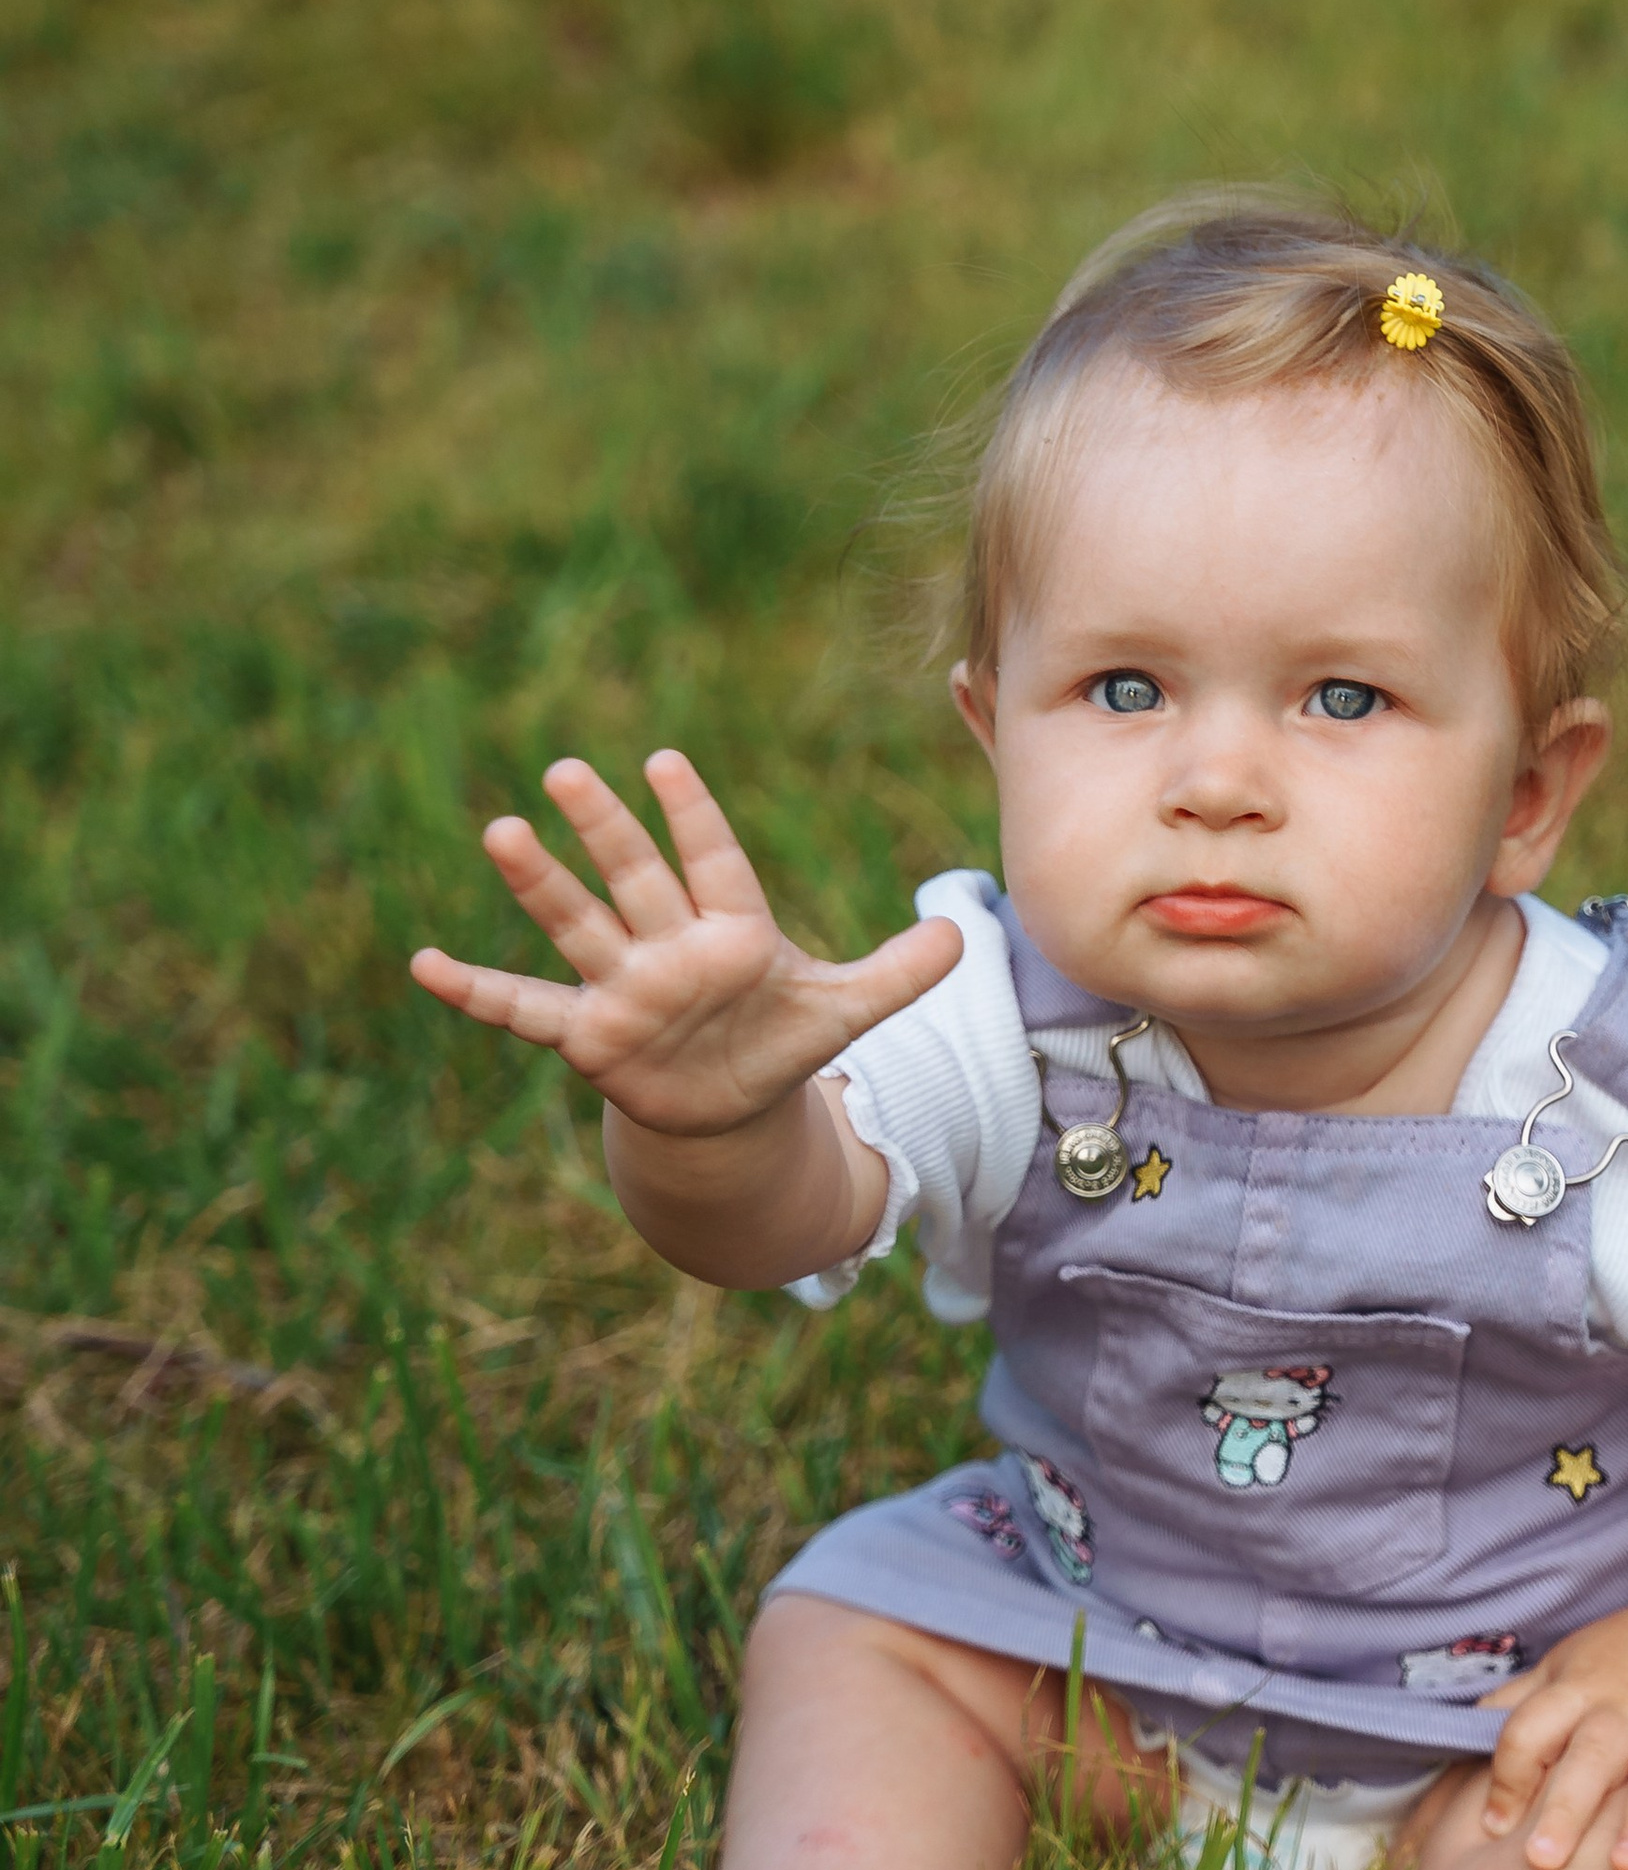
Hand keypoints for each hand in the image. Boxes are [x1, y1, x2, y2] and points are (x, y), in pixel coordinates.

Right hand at [410, 750, 959, 1138]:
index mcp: (730, 928)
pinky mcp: (589, 1036)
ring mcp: (622, 987)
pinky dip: (476, 991)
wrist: (730, 1107)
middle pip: (634, 877)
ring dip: (539, 885)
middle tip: (571, 770)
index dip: (691, 817)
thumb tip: (961, 932)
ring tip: (500, 832)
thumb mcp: (847, 1012)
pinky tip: (424, 964)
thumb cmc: (780, 1042)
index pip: (711, 861)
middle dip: (606, 829)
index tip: (666, 762)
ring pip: (576, 925)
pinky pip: (524, 1009)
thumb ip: (898, 972)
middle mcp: (667, 946)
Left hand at [1478, 1604, 1627, 1869]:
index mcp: (1579, 1690)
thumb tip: (1457, 1739)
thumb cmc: (1623, 1661)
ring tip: (1626, 1868)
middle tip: (1542, 1862)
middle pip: (1594, 1754)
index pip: (1532, 1728)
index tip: (1493, 1828)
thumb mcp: (1564, 1667)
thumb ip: (1518, 1705)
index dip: (1508, 1775)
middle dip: (1568, 1807)